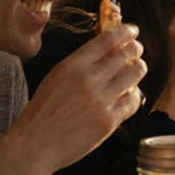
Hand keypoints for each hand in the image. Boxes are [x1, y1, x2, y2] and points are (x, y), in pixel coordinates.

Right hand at [11, 25, 146, 173]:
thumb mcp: (56, 77)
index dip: (125, 32)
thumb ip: (81, 64)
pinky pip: (133, 101)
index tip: (133, 31)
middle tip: (137, 50)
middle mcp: (89, 80)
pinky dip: (134, 96)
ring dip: (138, 69)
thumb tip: (110, 48)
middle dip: (136, 49)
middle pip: (127, 54)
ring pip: (135, 75)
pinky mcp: (109, 121)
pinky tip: (128, 95)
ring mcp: (101, 101)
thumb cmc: (44, 110)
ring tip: (135, 70)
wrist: (35, 144)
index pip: (108, 39)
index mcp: (73, 66)